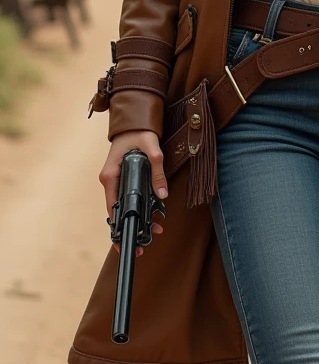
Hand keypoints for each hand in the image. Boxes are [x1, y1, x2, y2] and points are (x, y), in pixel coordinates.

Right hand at [99, 130, 166, 256]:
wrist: (134, 120)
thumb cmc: (138, 131)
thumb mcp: (151, 147)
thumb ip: (157, 170)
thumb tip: (162, 194)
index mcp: (110, 175)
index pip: (113, 207)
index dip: (120, 225)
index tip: (127, 240)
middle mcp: (110, 180)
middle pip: (119, 210)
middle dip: (131, 228)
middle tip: (145, 243)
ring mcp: (116, 180)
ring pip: (125, 205)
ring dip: (138, 218)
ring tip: (155, 230)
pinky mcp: (124, 178)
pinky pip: (129, 197)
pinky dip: (140, 207)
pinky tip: (153, 214)